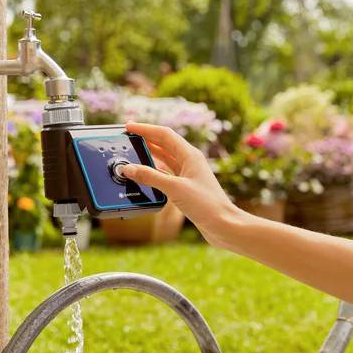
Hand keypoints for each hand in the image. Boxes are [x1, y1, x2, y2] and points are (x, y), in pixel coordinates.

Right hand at [121, 122, 242, 246]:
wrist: (223, 225)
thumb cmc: (206, 204)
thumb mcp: (175, 188)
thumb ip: (150, 177)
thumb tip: (128, 169)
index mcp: (190, 155)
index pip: (164, 134)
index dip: (146, 129)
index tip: (129, 126)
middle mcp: (190, 161)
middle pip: (164, 144)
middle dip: (146, 139)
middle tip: (129, 138)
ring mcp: (189, 174)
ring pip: (165, 158)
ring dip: (150, 154)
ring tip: (134, 151)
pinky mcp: (186, 187)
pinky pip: (167, 173)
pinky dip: (155, 170)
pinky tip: (146, 173)